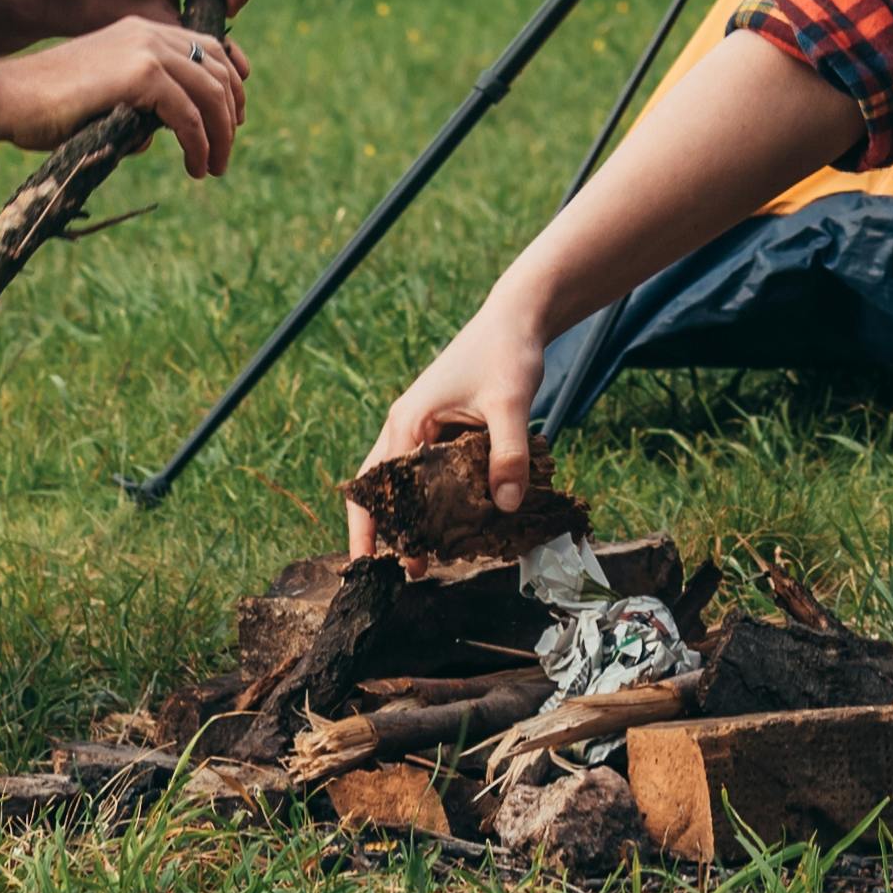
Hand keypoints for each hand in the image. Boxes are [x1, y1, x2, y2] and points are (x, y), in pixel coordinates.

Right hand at [0, 14, 248, 175]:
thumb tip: (161, 133)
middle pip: (218, 68)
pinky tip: (195, 167)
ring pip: (211, 93)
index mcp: (140, 31)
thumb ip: (136, 107)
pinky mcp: (141, 75)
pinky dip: (199, 144)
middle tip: (225, 151)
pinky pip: (189, 115)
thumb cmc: (44, 105)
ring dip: (221, 135)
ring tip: (214, 167)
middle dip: (230, 112)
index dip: (227, 86)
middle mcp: (149, 33)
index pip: (206, 49)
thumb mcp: (103, 99)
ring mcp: (146, 50)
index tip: (229, 123)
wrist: (8, 95)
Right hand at [353, 296, 556, 545]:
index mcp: (408, 421)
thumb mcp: (511, 403)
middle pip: (378, 488)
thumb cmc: (507, 353)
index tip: (379, 564)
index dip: (375, 527)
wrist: (517, 319)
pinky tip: (451, 523)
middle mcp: (405, 426)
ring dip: (407, 517)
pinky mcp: (441, 429)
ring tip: (423, 557)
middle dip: (383, 530)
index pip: (376, 485)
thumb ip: (508, 454)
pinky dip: (431, 500)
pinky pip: (426, 472)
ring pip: (401, 482)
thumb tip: (506, 506)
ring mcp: (422, 427)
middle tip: (403, 573)